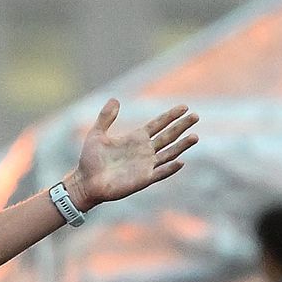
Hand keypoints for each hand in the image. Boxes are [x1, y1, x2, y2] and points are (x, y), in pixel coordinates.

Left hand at [65, 99, 196, 209]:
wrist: (86, 182)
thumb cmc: (90, 160)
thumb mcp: (97, 134)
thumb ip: (106, 117)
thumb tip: (115, 99)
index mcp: (136, 138)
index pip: (158, 124)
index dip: (171, 116)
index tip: (184, 107)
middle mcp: (144, 151)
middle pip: (168, 136)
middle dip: (181, 126)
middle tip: (195, 116)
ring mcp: (146, 165)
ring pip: (169, 153)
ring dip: (182, 146)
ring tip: (195, 136)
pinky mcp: (143, 179)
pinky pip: (160, 173)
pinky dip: (170, 168)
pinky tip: (181, 161)